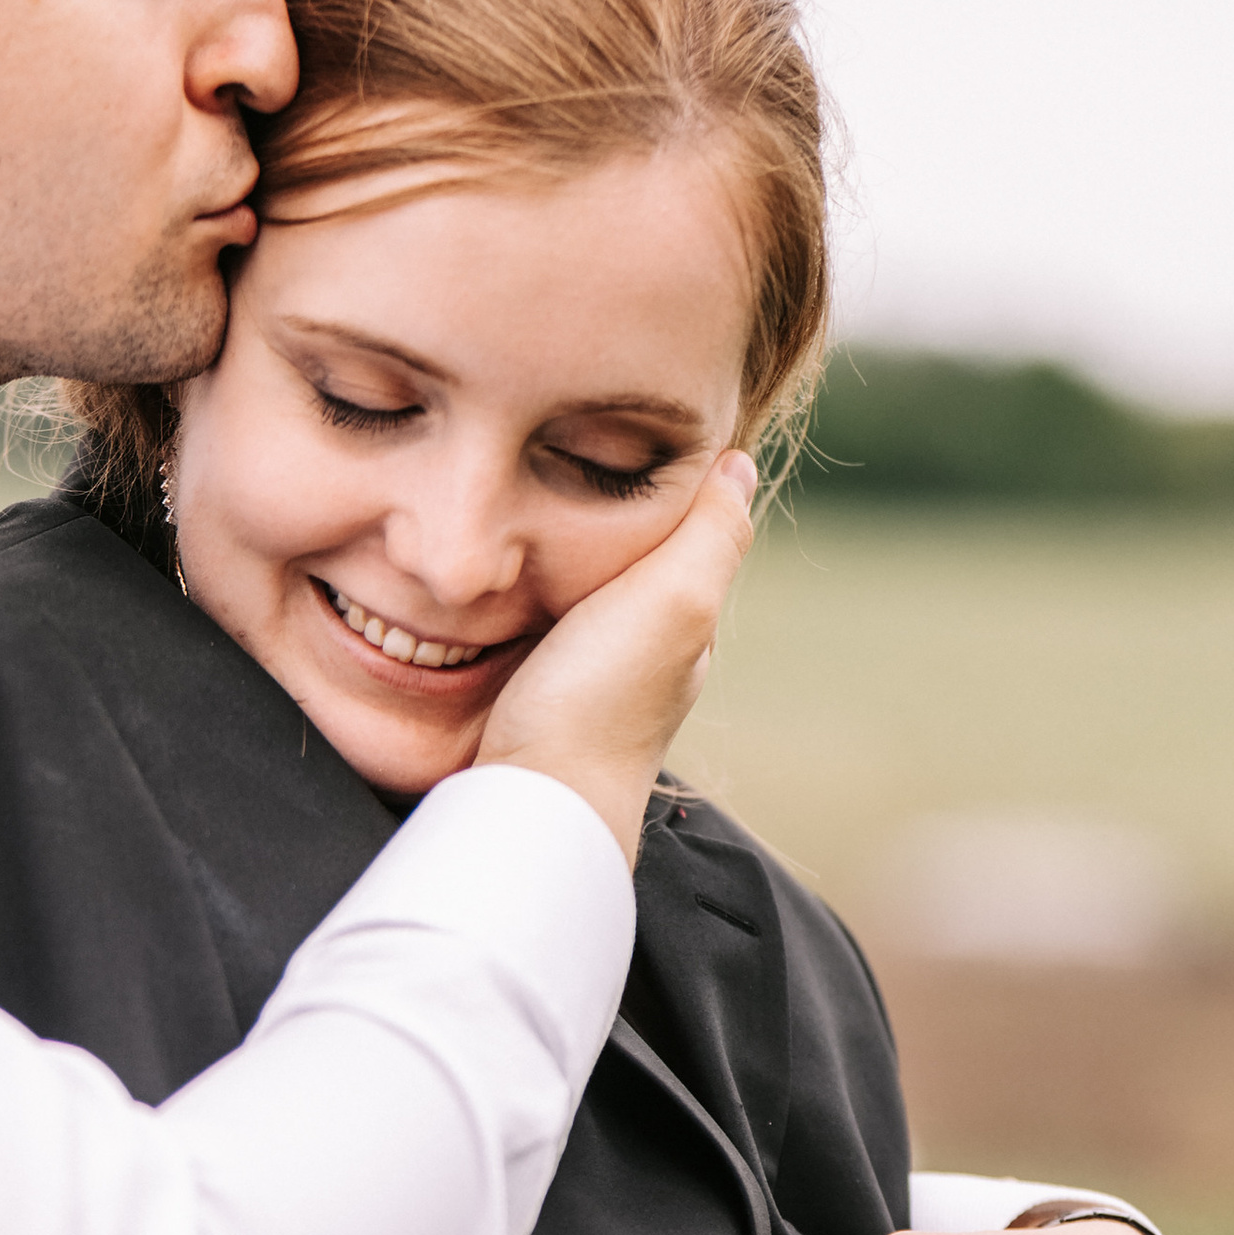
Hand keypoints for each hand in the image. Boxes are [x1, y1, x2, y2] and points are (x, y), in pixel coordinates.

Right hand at [477, 455, 756, 864]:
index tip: (625, 428)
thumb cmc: (597, 704)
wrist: (527, 805)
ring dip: (557, 551)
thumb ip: (709, 537)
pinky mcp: (531, 695)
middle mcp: (644, 652)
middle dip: (605, 512)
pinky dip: (521, 592)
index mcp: (685, 623)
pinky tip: (493, 577)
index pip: (686, 531)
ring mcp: (587, 678)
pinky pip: (534, 625)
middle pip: (630, 559)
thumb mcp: (670, 604)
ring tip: (521, 498)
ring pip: (580, 591)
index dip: (662, 480)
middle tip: (558, 453)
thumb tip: (740, 465)